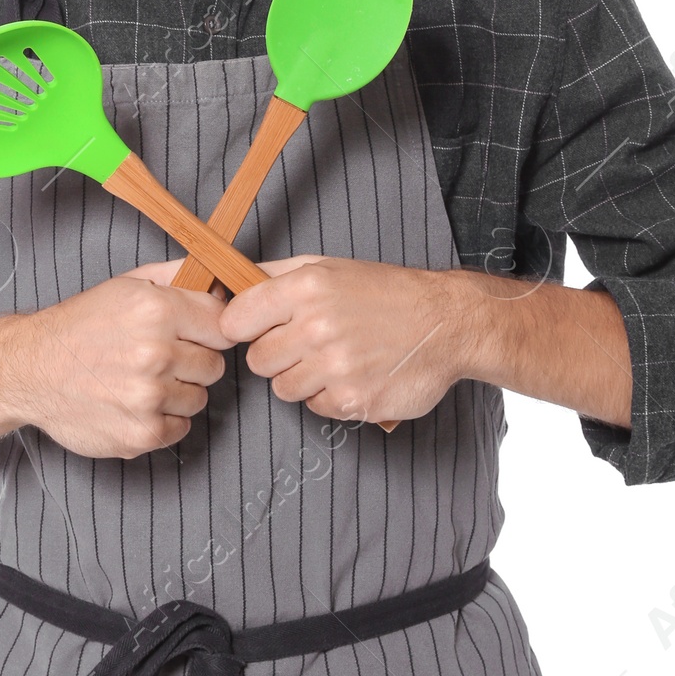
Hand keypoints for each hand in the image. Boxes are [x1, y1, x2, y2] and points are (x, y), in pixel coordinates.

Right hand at [10, 261, 234, 458]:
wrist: (30, 370)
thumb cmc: (78, 327)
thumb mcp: (125, 285)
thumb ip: (176, 277)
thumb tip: (219, 280)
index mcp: (156, 311)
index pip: (222, 325)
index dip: (209, 330)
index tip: (195, 335)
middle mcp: (156, 354)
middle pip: (215, 365)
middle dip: (193, 362)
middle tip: (160, 359)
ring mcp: (149, 398)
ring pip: (199, 398)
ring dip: (178, 392)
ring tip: (142, 381)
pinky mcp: (142, 433)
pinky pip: (181, 427)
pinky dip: (163, 419)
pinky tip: (135, 403)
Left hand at [218, 256, 476, 425]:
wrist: (445, 323)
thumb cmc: (385, 292)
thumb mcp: (329, 267)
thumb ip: (276, 275)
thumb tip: (229, 280)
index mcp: (305, 289)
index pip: (234, 321)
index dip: (242, 328)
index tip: (255, 329)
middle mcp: (316, 327)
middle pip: (257, 361)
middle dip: (276, 355)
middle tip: (306, 343)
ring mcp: (335, 368)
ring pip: (284, 389)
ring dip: (304, 378)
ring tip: (335, 357)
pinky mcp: (353, 401)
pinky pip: (316, 408)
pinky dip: (330, 396)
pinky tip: (354, 374)